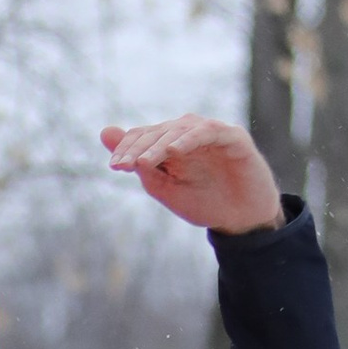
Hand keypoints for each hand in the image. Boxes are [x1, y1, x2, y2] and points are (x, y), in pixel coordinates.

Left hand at [99, 115, 282, 233]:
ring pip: (180, 129)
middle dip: (139, 148)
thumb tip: (105, 133)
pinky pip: (208, 131)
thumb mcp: (166, 188)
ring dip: (159, 145)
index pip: (143, 136)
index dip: (127, 148)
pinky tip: (173, 151)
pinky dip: (189, 139)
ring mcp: (211, 133)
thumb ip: (140, 165)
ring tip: (144, 161)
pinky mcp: (232, 137)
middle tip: (124, 165)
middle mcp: (189, 134)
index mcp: (171, 144)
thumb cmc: (205, 202)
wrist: (242, 219)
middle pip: (158, 131)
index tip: (115, 166)